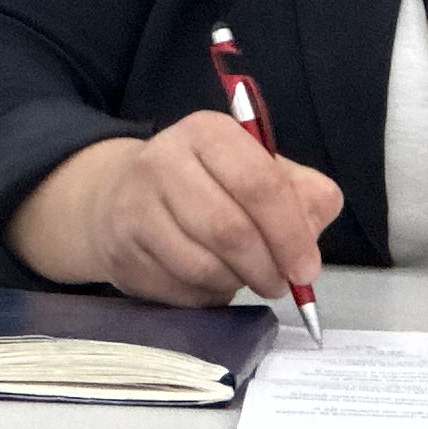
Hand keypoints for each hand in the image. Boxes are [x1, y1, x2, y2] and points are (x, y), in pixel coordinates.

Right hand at [7, 116, 346, 310]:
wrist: (119, 198)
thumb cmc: (208, 185)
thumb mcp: (261, 171)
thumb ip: (303, 197)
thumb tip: (307, 243)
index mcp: (207, 132)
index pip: (259, 183)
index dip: (290, 232)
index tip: (306, 269)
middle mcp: (163, 161)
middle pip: (229, 230)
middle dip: (265, 267)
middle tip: (279, 284)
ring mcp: (135, 207)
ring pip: (202, 266)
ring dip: (235, 283)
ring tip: (244, 278)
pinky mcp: (121, 252)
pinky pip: (178, 290)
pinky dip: (205, 296)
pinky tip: (209, 281)